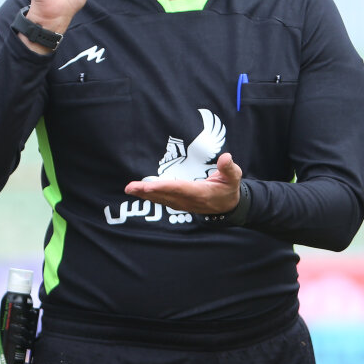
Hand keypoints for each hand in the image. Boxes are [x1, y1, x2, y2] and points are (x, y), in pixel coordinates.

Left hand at [123, 152, 242, 213]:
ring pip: (161, 200)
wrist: (229, 206)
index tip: (149, 185)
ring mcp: (183, 204)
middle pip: (165, 196)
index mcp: (201, 193)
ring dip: (144, 195)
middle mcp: (189, 201)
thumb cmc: (229, 188)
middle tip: (130, 187)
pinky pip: (162, 200)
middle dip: (147, 192)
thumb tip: (226, 157)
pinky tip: (139, 191)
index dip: (164, 187)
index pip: (179, 189)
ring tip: (130, 189)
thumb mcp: (234, 177)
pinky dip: (150, 196)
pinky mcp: (179, 204)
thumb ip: (229, 168)